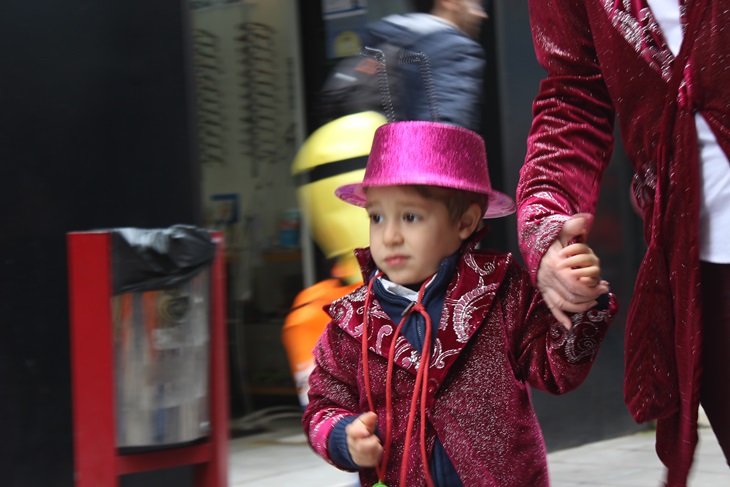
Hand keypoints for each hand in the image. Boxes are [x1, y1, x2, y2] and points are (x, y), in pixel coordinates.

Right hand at [346, 412, 382, 466]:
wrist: (356, 445)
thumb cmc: (362, 431)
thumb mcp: (364, 422)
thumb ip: (368, 418)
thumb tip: (373, 415)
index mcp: (352, 433)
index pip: (352, 432)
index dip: (359, 432)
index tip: (366, 431)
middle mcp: (352, 445)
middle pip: (361, 447)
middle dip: (371, 443)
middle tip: (376, 439)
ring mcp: (357, 455)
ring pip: (368, 455)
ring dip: (376, 449)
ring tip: (377, 443)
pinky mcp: (364, 463)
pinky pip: (373, 460)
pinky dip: (377, 454)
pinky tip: (377, 450)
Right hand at [537, 214, 608, 328]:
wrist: (535, 242)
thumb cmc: (552, 236)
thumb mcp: (562, 228)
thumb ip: (574, 224)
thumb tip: (585, 220)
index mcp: (555, 264)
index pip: (574, 284)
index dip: (591, 288)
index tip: (604, 285)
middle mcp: (548, 278)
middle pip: (571, 296)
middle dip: (589, 297)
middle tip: (602, 292)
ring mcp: (544, 285)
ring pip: (563, 304)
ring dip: (580, 307)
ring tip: (593, 301)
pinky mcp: (544, 291)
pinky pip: (551, 307)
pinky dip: (559, 317)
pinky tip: (568, 326)